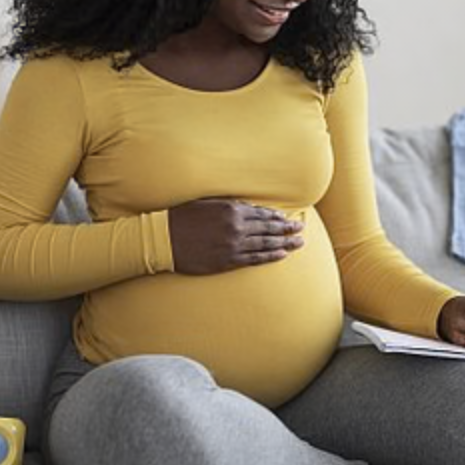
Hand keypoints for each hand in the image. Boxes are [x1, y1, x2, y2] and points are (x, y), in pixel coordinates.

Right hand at [168, 198, 303, 273]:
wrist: (164, 239)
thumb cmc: (183, 216)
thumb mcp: (207, 202)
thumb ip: (229, 204)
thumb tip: (247, 206)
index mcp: (231, 210)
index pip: (261, 213)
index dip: (276, 216)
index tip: (287, 218)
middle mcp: (236, 228)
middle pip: (268, 228)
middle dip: (286, 229)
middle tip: (300, 230)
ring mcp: (232, 246)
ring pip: (265, 244)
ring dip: (284, 244)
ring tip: (298, 243)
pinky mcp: (227, 261)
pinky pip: (254, 259)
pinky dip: (269, 257)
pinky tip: (281, 255)